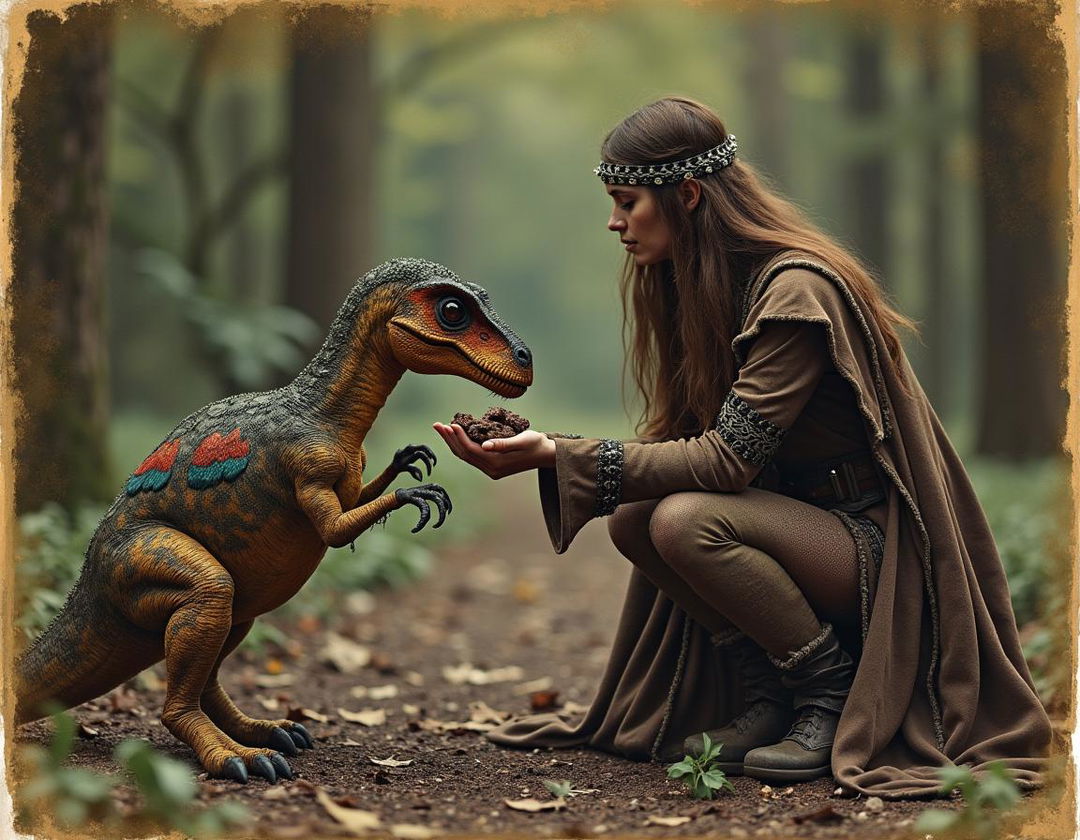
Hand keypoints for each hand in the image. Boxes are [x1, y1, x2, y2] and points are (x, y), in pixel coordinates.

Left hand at [432, 423, 555, 478]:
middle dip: (450, 439)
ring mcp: (491, 469)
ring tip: (443, 428)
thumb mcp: (523, 440)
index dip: (459, 437)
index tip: (451, 424)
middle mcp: (491, 469)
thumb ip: (503, 443)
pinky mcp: (492, 466)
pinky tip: (456, 435)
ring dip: (453, 442)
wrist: (546, 454)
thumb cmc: (536, 444)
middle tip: (437, 425)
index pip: (471, 450)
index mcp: (497, 463)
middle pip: (464, 454)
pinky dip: (462, 445)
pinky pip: (471, 456)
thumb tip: (485, 446)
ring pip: (466, 455)